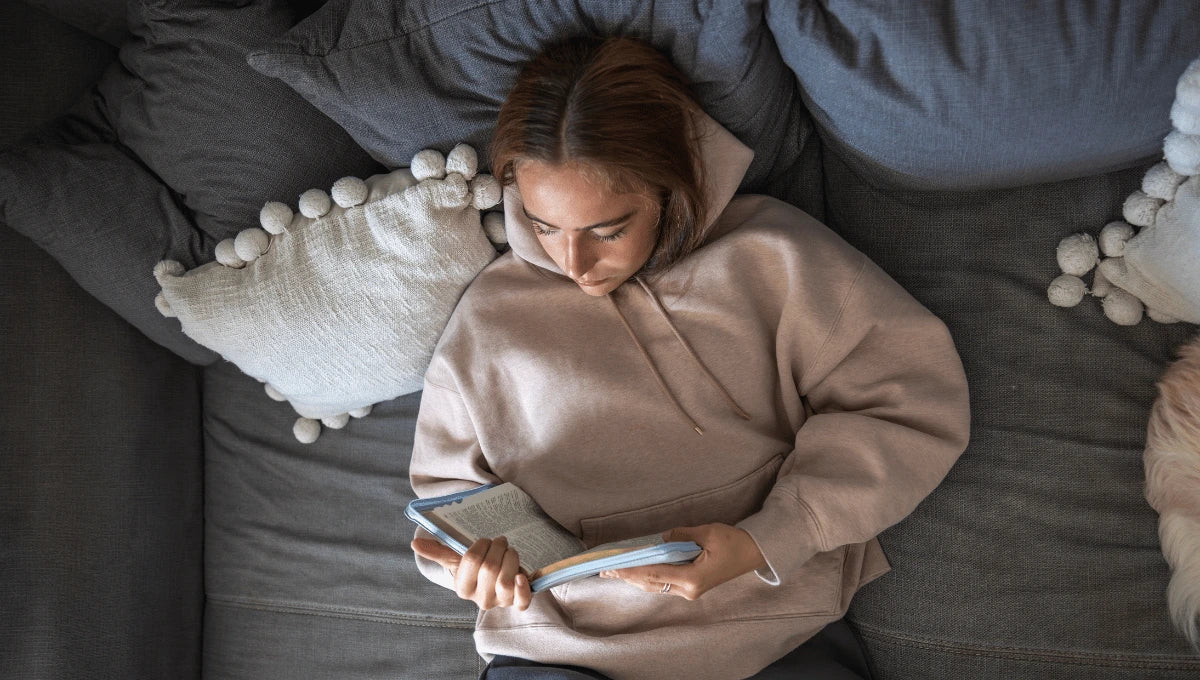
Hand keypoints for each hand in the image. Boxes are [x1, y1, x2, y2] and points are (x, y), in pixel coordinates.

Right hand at [411, 535, 532, 610]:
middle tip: (500, 542)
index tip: (485, 541)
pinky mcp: (517, 603)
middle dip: (498, 548)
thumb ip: (437, 552)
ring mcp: (499, 602)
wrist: (494, 582)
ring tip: (510, 552)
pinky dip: (523, 588)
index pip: (472, 561)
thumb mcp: (457, 560)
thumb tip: (414, 543)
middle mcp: (480, 599)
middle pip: (490, 568)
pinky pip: (522, 601)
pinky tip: (520, 576)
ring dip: (511, 559)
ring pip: (506, 581)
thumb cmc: (475, 569)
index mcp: (463, 588)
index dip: (481, 545)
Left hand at [599, 524, 767, 599]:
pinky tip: (634, 573)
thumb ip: (681, 536)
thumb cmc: (734, 542)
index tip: (613, 567)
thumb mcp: (707, 533)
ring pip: (655, 586)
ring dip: (635, 578)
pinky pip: (664, 584)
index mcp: (693, 579)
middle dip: (627, 576)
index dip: (632, 570)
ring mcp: (690, 591)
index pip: (654, 573)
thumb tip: (661, 539)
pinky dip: (647, 577)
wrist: (754, 553)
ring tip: (614, 572)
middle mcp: (688, 590)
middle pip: (651, 583)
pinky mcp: (691, 587)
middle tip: (605, 571)